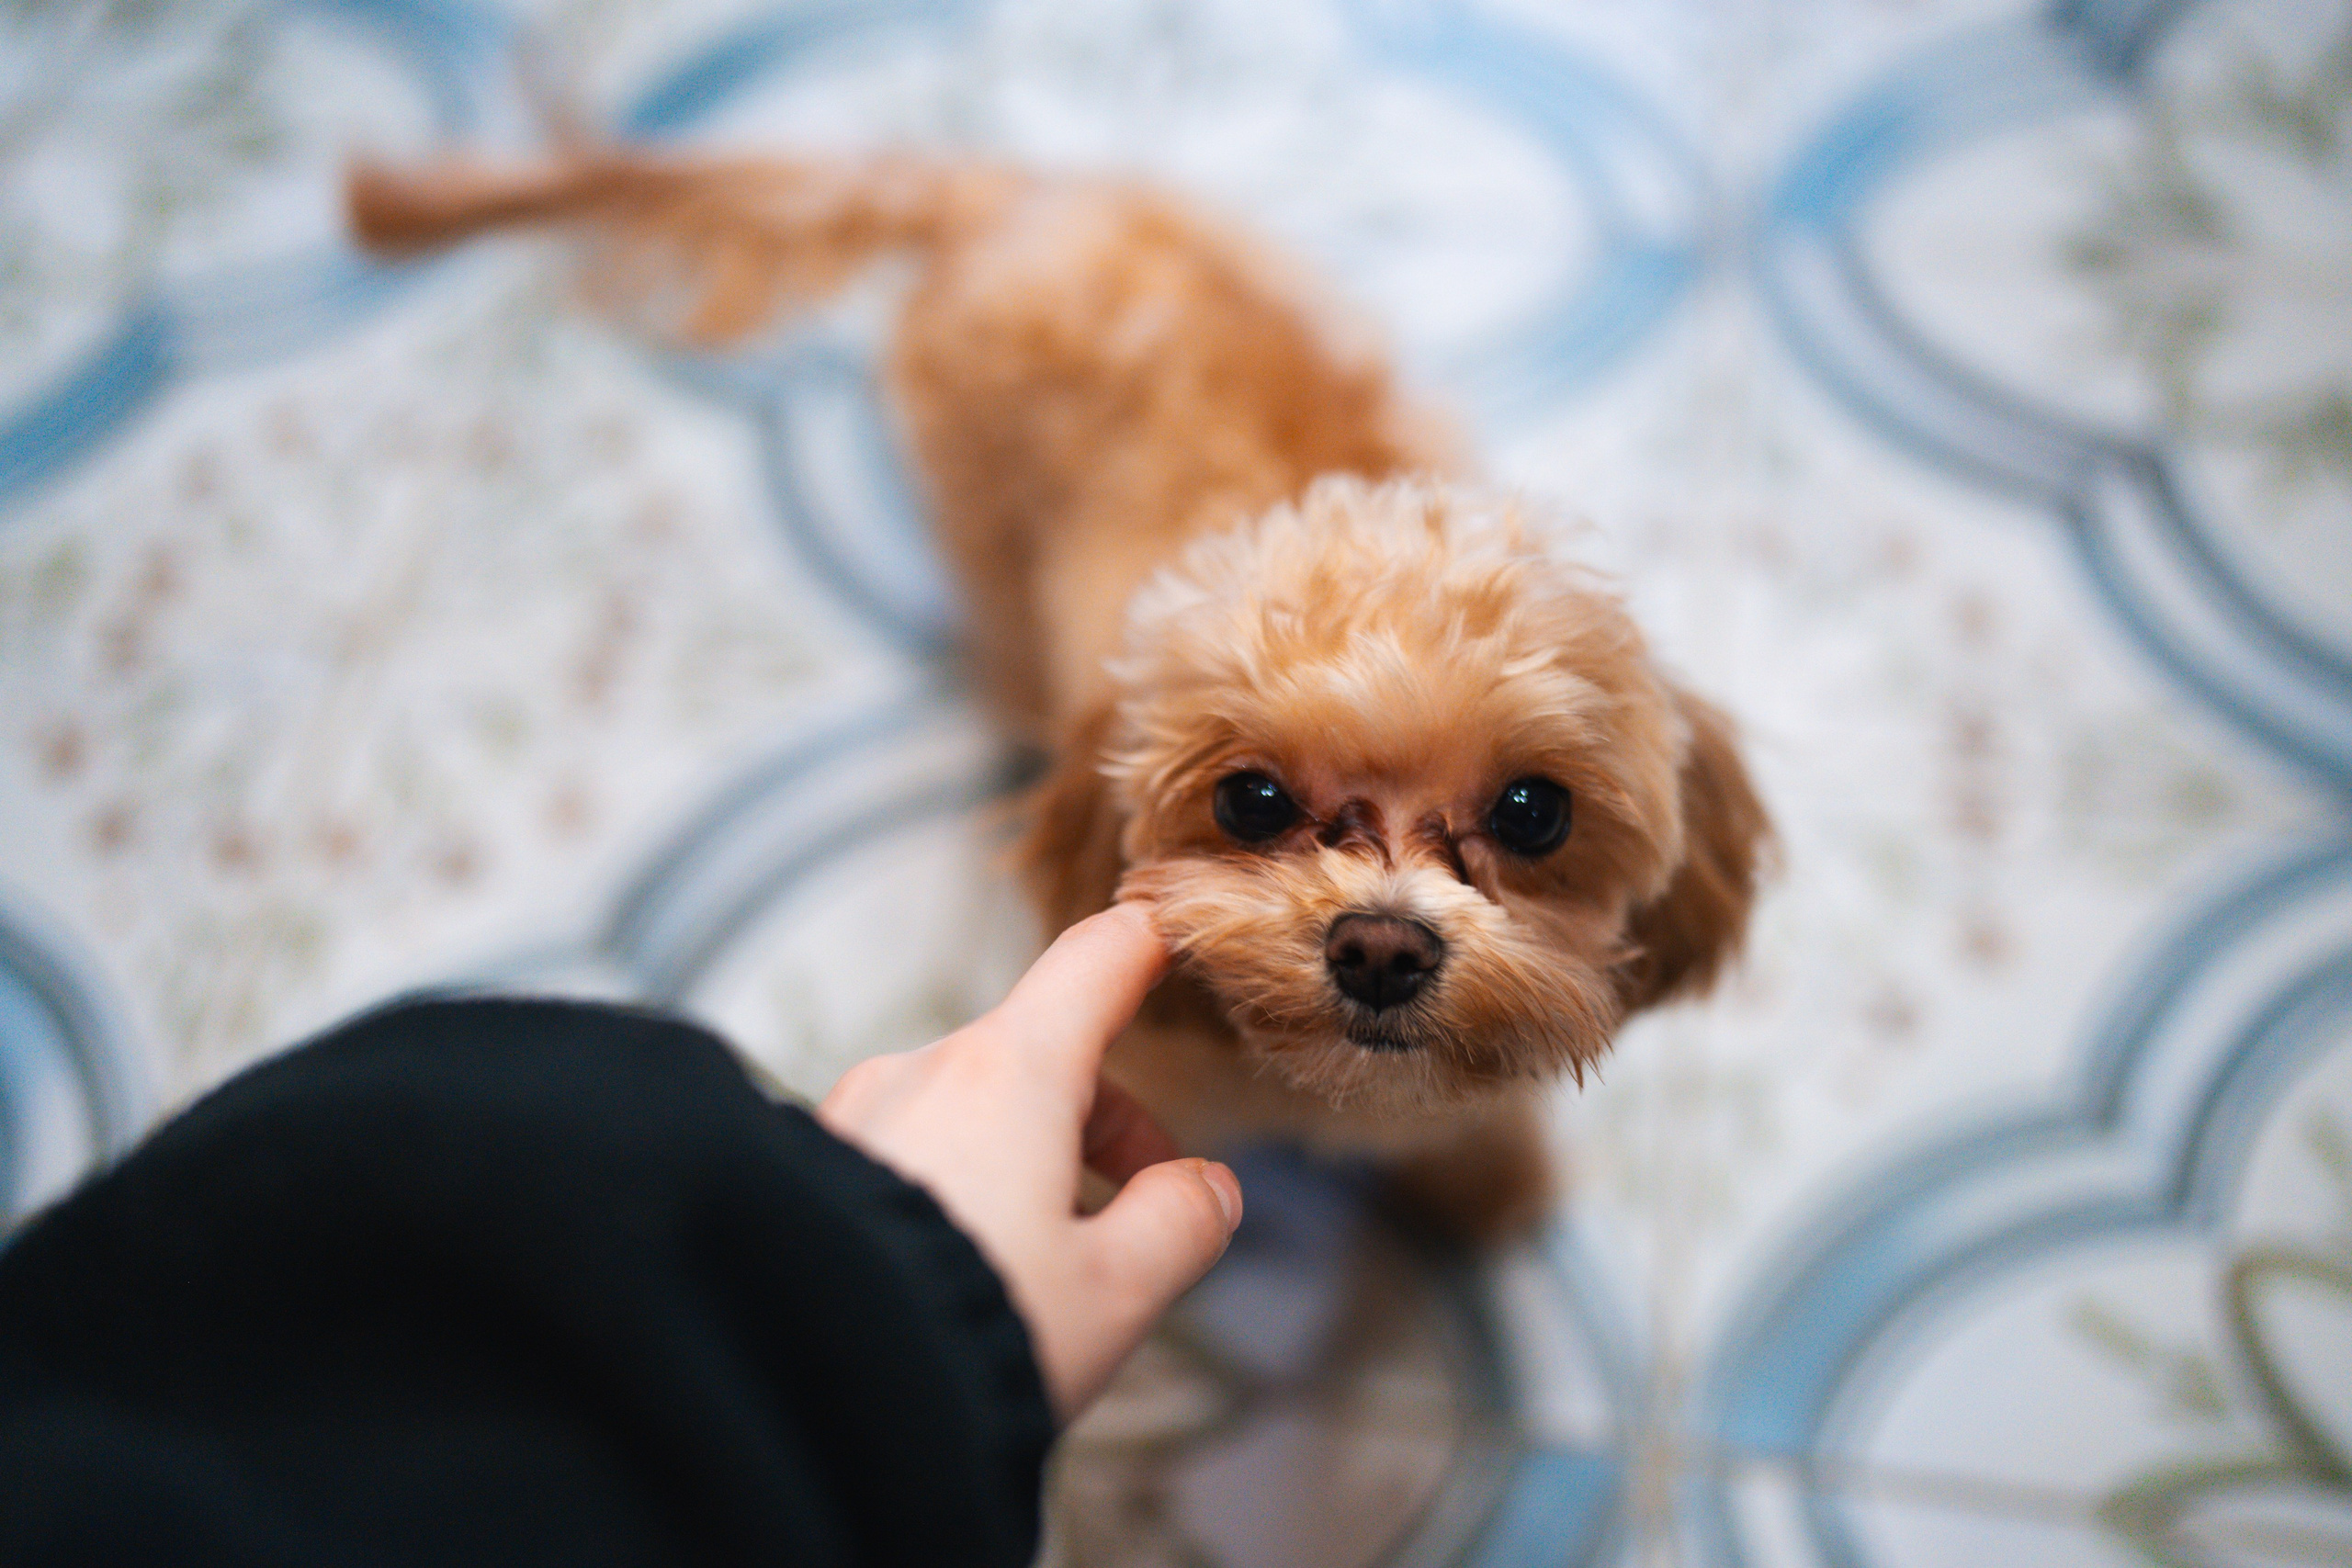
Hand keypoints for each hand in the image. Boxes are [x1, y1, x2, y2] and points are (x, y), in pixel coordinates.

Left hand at [817, 903, 1242, 1421]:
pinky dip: (960, 1185)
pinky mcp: (814, 1170)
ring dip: (1028, 1157)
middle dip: (1103, 1120)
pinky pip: (910, 1151)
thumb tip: (1208, 1191)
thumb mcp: (1115, 1294)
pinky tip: (972, 1268)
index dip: (1152, 943)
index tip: (1178, 938)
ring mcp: (858, 1116)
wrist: (803, 1395)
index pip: (1098, 960)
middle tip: (1146, 1203)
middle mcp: (924, 1072)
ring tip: (1052, 1260)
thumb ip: (1180, 1225)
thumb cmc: (960, 1338)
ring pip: (972, 1107)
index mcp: (1009, 1072)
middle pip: (1042, 1052)